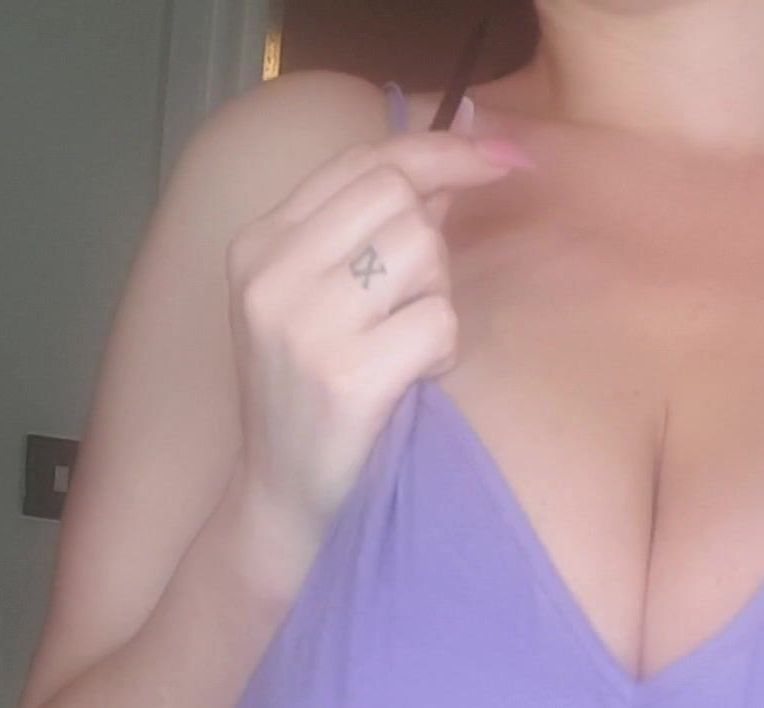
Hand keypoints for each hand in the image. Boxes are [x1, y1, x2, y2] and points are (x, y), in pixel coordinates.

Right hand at [225, 122, 529, 552]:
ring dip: (437, 300)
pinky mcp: (346, 376)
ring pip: (422, 251)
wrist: (282, 502)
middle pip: (399, 198)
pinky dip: (442, 351)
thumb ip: (375, 231)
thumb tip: (456, 155)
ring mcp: (305, 324)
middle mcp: (272, 273)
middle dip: (432, 247)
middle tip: (413, 308)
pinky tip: (412, 382)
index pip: (363, 161)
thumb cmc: (313, 402)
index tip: (504, 154)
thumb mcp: (321, 304)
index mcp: (260, 244)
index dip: (442, 149)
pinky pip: (437, 321)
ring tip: (403, 350)